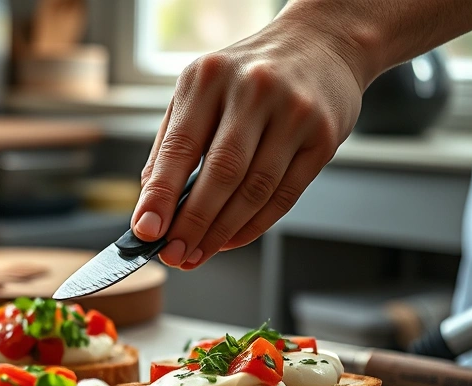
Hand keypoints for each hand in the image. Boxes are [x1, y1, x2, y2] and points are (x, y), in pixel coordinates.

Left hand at [131, 14, 367, 268]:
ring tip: (198, 254)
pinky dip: (255, 225)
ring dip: (222, 232)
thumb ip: (172, 142)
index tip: (146, 231)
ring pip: (254, 190)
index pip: (181, 147)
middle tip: (174, 254)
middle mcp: (253, 90)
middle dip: (193, 223)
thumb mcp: (199, 90)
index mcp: (209, 77)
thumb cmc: (247, 74)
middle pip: (221, 174)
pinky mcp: (324, 137)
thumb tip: (151, 203)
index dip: (161, 195)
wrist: (321, 44)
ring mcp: (294, 113)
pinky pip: (285, 195)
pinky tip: (232, 239)